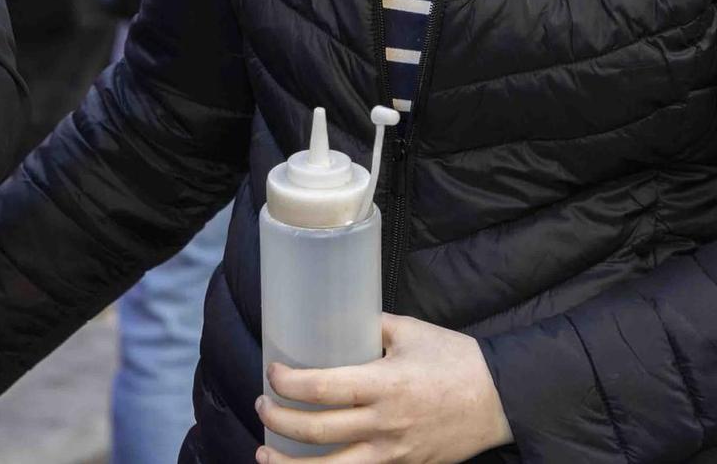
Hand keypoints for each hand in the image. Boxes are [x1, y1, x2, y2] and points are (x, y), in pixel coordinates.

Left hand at [257, 315, 513, 462]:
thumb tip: (333, 314)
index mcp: (385, 385)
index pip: (323, 388)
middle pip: (318, 431)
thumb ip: (370, 325)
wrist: (503, 401)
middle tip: (262, 405)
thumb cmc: (456, 361)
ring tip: (264, 456)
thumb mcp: (411, 332)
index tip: (272, 373)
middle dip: (278, 420)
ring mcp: (395, 453)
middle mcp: (386, 424)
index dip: (289, 383)